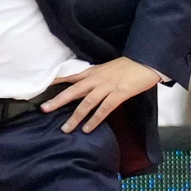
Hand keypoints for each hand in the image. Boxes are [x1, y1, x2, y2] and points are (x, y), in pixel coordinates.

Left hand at [40, 57, 162, 132]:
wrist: (147, 61)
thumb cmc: (129, 66)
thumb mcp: (108, 68)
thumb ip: (96, 77)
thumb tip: (86, 86)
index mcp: (94, 71)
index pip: (71, 76)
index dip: (57, 81)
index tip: (43, 86)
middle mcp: (97, 79)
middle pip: (73, 90)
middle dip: (58, 100)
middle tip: (44, 109)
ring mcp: (107, 86)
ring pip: (86, 103)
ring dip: (75, 117)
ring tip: (65, 129)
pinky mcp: (119, 94)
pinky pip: (104, 109)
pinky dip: (95, 120)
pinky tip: (88, 129)